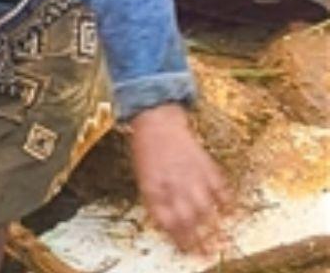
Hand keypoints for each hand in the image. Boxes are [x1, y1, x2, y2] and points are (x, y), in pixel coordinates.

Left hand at [129, 103, 229, 254]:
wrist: (158, 120)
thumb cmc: (148, 150)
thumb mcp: (143, 177)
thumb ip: (156, 200)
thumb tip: (169, 223)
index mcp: (153, 188)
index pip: (167, 221)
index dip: (177, 238)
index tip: (184, 249)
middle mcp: (172, 184)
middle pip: (187, 219)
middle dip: (197, 240)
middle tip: (205, 254)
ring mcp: (191, 175)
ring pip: (205, 208)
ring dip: (213, 228)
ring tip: (219, 241)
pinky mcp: (207, 166)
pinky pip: (220, 189)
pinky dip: (226, 203)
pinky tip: (229, 213)